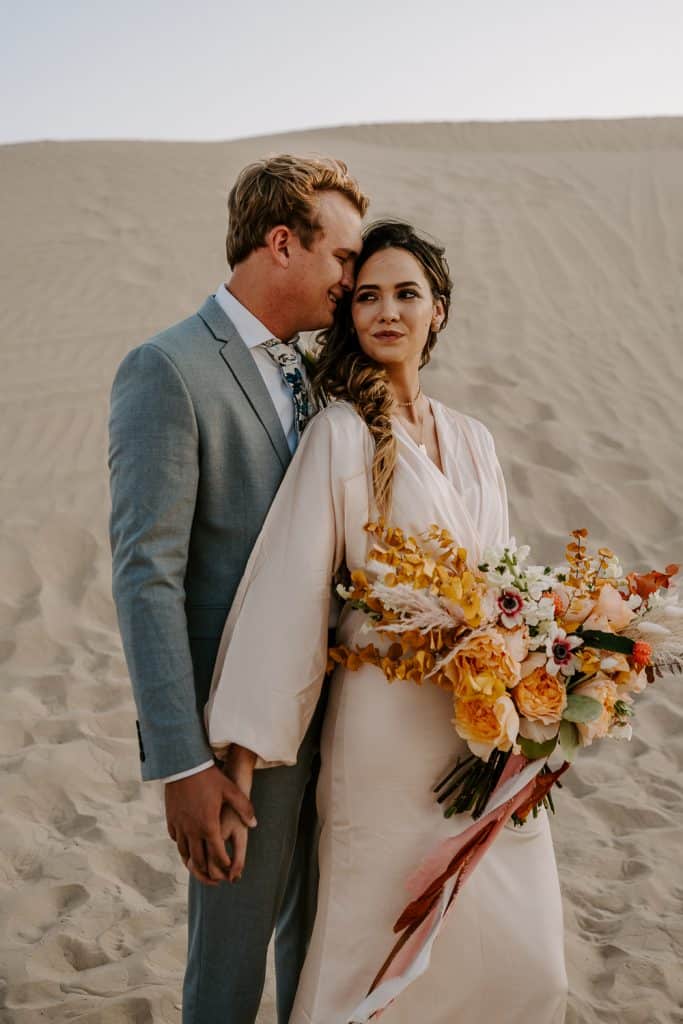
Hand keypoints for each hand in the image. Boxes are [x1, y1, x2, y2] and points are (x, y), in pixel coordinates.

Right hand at [165, 764, 256, 886]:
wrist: (184, 765)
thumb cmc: (210, 777)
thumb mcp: (231, 790)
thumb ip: (244, 808)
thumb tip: (254, 824)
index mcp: (209, 826)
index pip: (218, 854)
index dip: (225, 865)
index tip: (229, 870)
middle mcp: (192, 830)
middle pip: (199, 860)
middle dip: (208, 873)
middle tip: (215, 880)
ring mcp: (180, 826)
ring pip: (184, 853)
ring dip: (193, 864)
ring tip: (201, 869)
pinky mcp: (171, 820)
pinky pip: (176, 840)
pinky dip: (182, 847)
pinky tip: (188, 847)